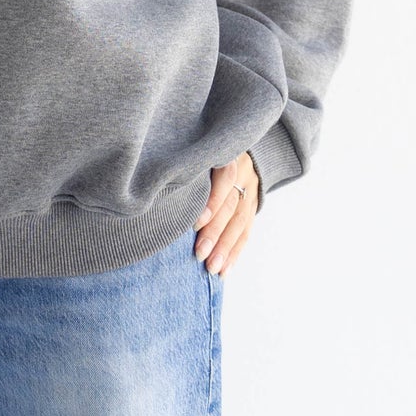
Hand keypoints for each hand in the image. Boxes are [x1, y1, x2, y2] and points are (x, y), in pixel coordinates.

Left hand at [193, 151, 259, 274]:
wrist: (238, 145)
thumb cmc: (203, 153)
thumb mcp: (200, 154)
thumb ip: (189, 170)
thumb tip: (162, 197)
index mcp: (229, 156)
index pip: (225, 179)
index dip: (212, 202)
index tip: (196, 224)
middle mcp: (244, 173)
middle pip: (231, 206)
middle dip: (215, 232)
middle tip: (199, 254)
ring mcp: (251, 190)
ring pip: (240, 222)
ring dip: (226, 248)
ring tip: (213, 268)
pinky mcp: (253, 205)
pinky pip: (246, 232)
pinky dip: (235, 252)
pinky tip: (225, 270)